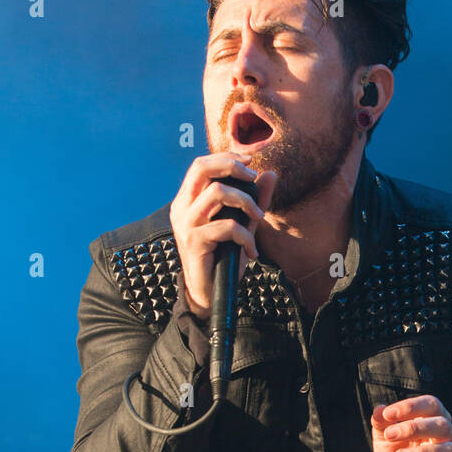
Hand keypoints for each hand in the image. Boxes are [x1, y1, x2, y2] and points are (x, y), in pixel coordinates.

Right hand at [169, 152, 277, 320]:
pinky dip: (246, 237)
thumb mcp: (242, 226)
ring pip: (217, 192)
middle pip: (201, 168)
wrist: (208, 294)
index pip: (201, 164)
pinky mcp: (193, 241)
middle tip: (253, 178)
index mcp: (188, 200)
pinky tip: (251, 251)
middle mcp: (182, 208)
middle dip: (232, 166)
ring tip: (258, 218)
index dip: (226, 158)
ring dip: (246, 202)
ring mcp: (185, 224)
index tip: (250, 162)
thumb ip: (254, 200)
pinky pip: (227, 226)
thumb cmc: (223, 259)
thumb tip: (270, 174)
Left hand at [371, 395, 451, 451]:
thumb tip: (379, 410)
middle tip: (390, 435)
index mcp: (434, 421)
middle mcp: (448, 438)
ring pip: (448, 451)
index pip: (432, 405)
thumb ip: (381, 424)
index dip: (411, 406)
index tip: (387, 414)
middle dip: (414, 428)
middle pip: (442, 425)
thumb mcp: (385, 440)